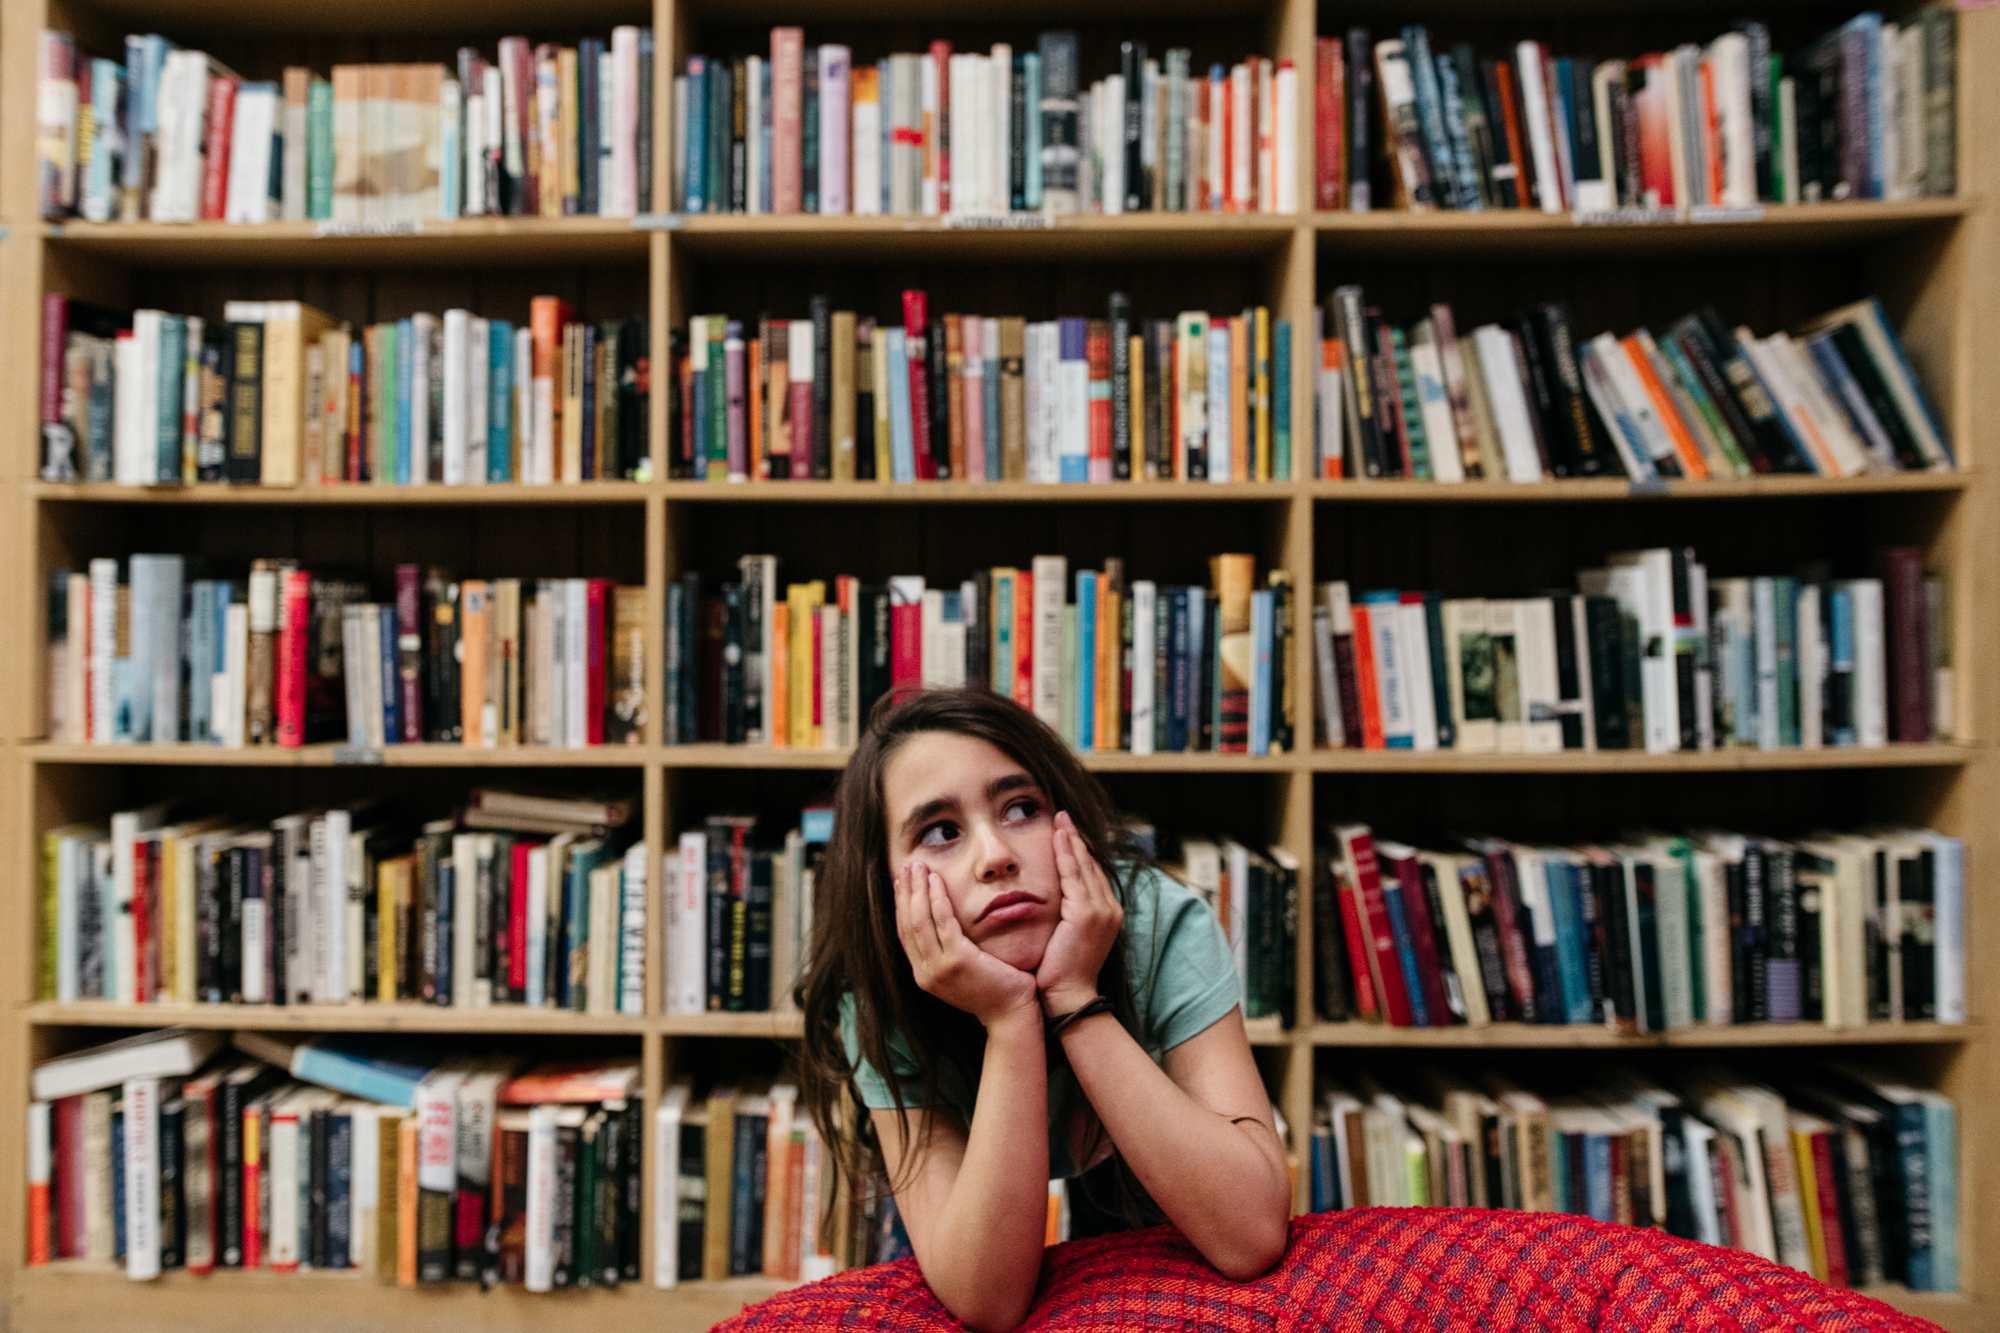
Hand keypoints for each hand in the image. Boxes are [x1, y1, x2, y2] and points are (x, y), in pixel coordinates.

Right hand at [894, 861, 1039, 1027]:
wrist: (1013, 1013)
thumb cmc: (995, 988)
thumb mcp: (963, 969)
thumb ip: (949, 950)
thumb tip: (943, 922)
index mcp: (924, 974)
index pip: (905, 933)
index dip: (901, 905)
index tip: (901, 882)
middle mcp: (925, 973)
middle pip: (907, 924)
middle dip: (905, 892)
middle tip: (907, 866)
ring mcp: (938, 969)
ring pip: (919, 920)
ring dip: (917, 890)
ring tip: (918, 866)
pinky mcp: (957, 961)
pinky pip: (942, 922)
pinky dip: (936, 899)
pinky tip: (936, 880)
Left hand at [1036, 812, 1124, 1015]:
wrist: (1068, 996)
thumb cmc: (1061, 972)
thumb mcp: (1068, 937)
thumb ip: (1066, 915)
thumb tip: (1053, 901)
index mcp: (1107, 914)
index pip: (1092, 875)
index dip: (1080, 852)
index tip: (1066, 833)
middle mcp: (1110, 908)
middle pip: (1091, 864)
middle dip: (1076, 839)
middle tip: (1063, 816)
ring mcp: (1101, 910)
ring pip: (1084, 866)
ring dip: (1071, 840)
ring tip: (1059, 819)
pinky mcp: (1086, 913)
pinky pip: (1073, 875)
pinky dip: (1066, 854)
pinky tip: (1057, 838)